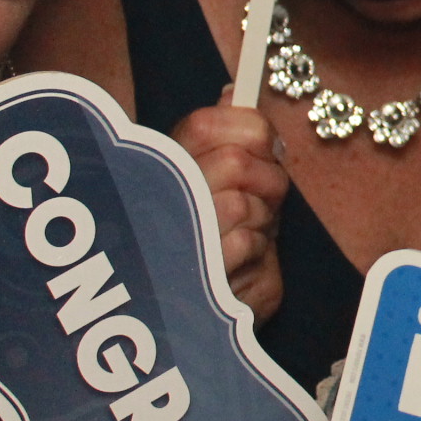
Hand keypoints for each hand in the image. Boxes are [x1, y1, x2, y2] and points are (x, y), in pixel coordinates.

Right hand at [178, 93, 287, 321]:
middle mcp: (158, 209)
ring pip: (249, 209)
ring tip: (241, 238)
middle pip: (237, 164)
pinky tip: (239, 271)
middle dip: (266, 180)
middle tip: (262, 197)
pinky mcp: (211, 291)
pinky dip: (260, 259)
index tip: (263, 145)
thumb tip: (234, 90)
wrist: (178, 330)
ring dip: (262, 223)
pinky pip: (255, 254)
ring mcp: (181, 251)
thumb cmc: (192, 250)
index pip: (205, 125)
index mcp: (155, 175)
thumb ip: (217, 140)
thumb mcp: (200, 188)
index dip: (249, 130)